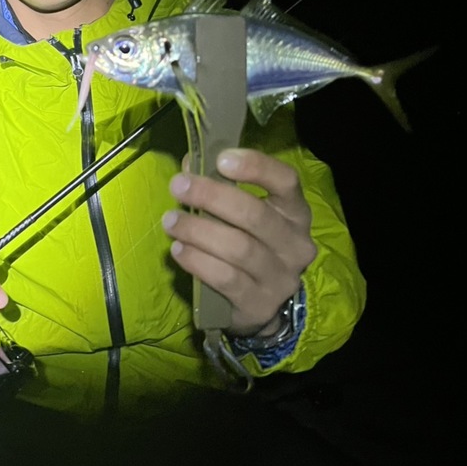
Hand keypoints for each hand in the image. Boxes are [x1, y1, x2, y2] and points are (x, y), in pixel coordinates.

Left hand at [162, 148, 315, 335]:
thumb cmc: (250, 245)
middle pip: (255, 214)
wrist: (262, 305)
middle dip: (211, 196)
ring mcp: (281, 277)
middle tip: (177, 186)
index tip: (221, 159)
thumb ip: (221, 186)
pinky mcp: (260, 304)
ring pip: (238, 248)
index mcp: (296, 213)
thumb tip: (190, 164)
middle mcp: (296, 244)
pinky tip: (178, 250)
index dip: (256, 166)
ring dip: (198, 230)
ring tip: (170, 221)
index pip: (287, 181)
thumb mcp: (243, 215)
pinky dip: (198, 261)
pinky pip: (225, 278)